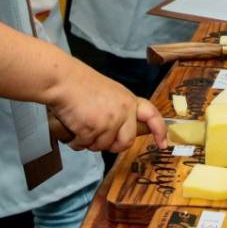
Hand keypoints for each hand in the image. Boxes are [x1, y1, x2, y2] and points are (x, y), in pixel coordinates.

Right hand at [48, 59, 166, 152]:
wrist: (64, 80)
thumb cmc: (81, 84)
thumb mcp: (110, 93)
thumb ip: (120, 110)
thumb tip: (121, 131)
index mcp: (128, 100)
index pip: (151, 115)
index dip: (159, 130)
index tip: (163, 143)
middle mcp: (123, 112)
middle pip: (125, 142)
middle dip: (112, 145)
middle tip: (97, 136)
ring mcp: (109, 121)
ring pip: (102, 147)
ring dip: (89, 141)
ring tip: (81, 123)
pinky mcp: (93, 129)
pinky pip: (85, 146)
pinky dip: (76, 141)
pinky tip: (72, 127)